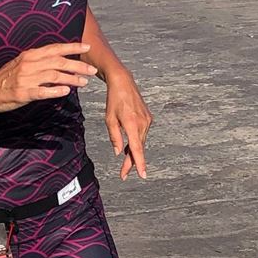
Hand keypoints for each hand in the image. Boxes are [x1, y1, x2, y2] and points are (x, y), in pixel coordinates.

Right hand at [0, 42, 96, 112]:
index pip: (55, 48)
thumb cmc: (8, 78)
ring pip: (54, 76)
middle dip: (78, 65)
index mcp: (30, 55)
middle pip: (59, 62)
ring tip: (83, 82)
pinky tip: (66, 91)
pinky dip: (56, 90)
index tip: (87, 46)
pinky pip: (43, 91)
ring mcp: (26, 78)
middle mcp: (29, 64)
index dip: (72, 47)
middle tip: (91, 70)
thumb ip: (41, 62)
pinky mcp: (24, 92)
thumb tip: (61, 63)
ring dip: (71, 79)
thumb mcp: (23, 64)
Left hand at [103, 64, 152, 180]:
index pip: (136, 148)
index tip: (143, 175)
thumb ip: (114, 137)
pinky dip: (136, 142)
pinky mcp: (148, 118)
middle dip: (131, 162)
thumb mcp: (109, 119)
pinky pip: (141, 134)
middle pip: (138, 148)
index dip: (139, 163)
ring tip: (125, 163)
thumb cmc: (114, 100)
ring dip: (133, 152)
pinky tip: (130, 148)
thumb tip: (119, 153)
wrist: (123, 82)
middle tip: (123, 175)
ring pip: (140, 142)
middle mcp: (143, 123)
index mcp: (132, 124)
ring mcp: (147, 121)